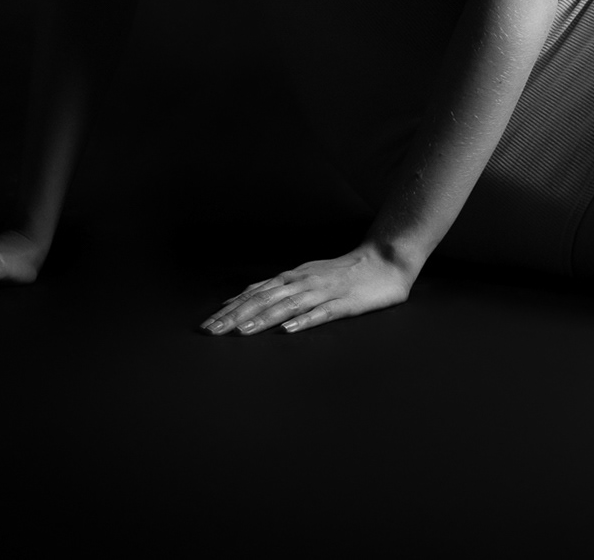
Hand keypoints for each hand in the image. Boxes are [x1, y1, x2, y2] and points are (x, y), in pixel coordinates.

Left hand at [201, 243, 415, 335]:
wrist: (386, 260)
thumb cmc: (344, 273)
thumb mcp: (308, 278)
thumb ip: (280, 290)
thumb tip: (245, 303)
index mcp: (293, 277)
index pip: (255, 293)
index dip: (231, 308)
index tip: (207, 324)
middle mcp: (304, 281)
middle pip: (265, 299)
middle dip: (237, 316)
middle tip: (212, 332)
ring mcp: (324, 291)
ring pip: (288, 305)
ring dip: (265, 318)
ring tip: (243, 332)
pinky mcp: (345, 303)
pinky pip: (322, 313)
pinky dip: (304, 321)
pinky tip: (290, 330)